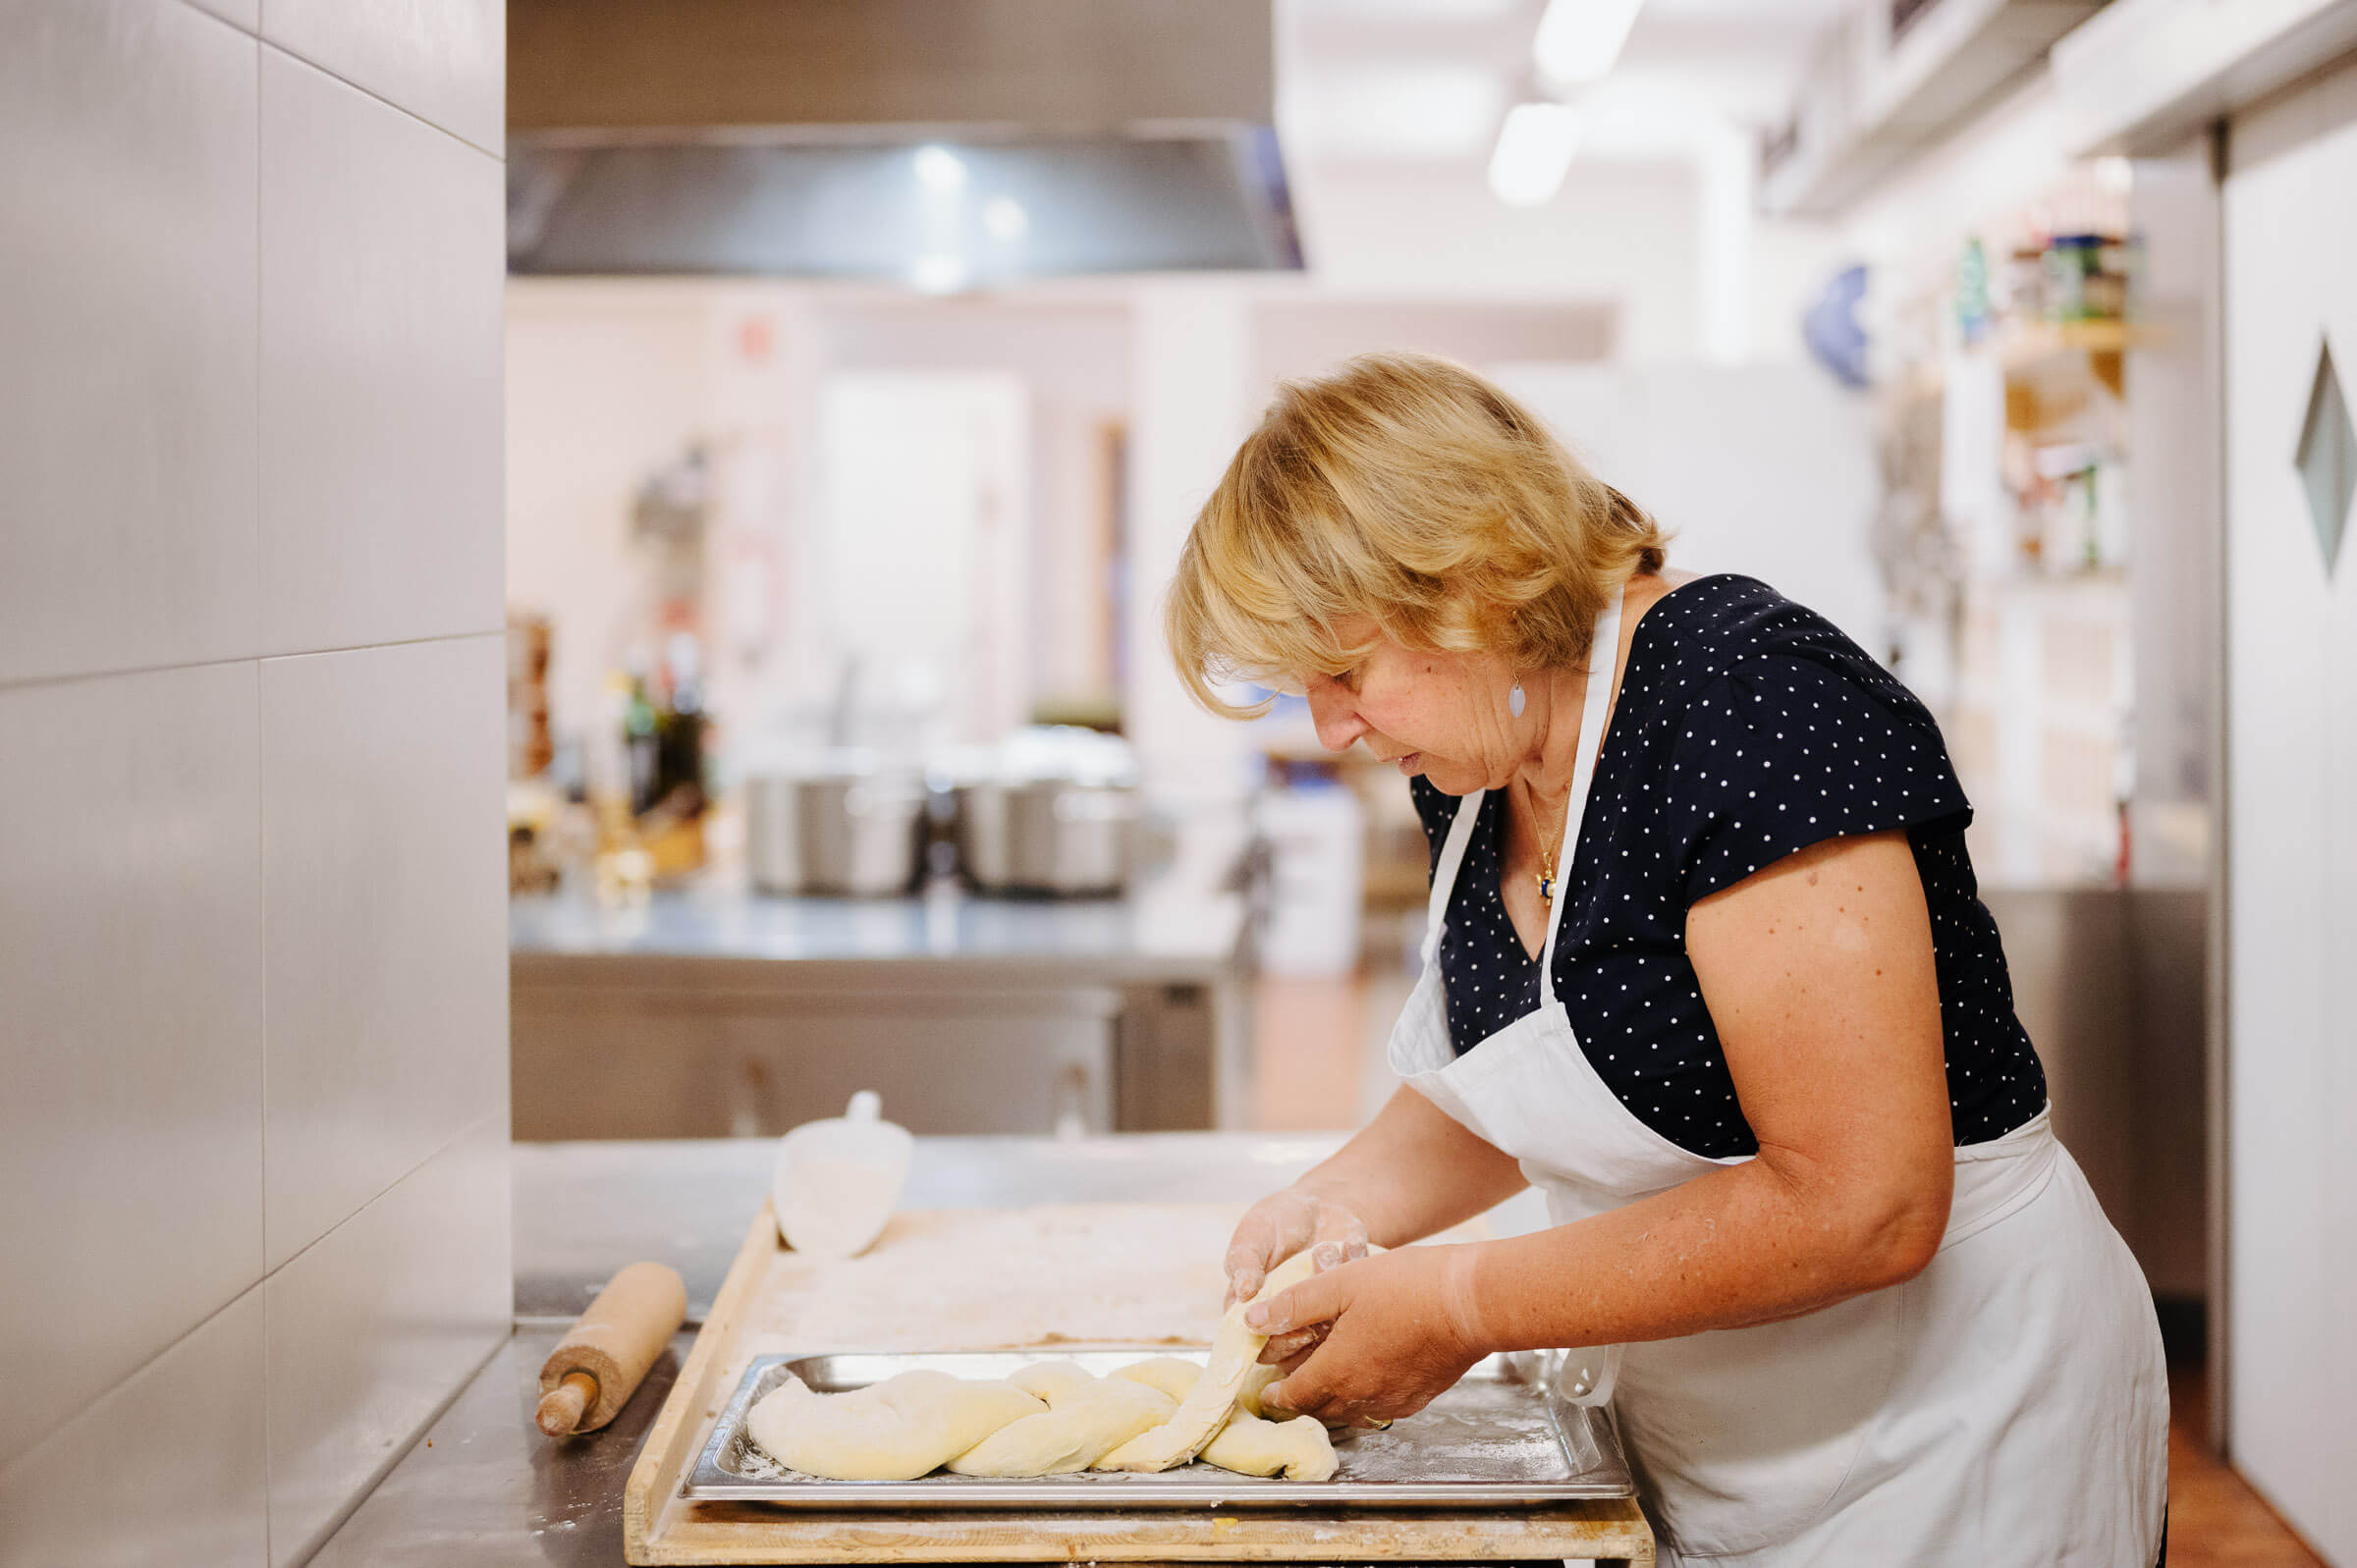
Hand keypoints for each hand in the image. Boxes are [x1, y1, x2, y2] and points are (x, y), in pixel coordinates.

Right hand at [1223, 1187, 1371, 1367]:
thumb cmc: (1274, 1225)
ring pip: (1334, 1335)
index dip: (1279, 1342)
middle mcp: (1290, 1325)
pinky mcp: (1351, 1309)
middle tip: (1320, 1291)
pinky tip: (1350, 1245)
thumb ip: (1245, 1261)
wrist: (1315, 1209)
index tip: (1296, 1323)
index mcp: (1258, 1316)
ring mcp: (1323, 1319)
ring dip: (1337, 1296)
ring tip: (1330, 1250)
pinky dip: (1358, 1274)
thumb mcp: (1254, 1234)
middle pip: (1300, 1353)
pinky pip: (1362, 1309)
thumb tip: (1243, 1293)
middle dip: (1314, 1322)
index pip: (1262, 1349)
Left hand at [1246, 1244, 1487, 1428]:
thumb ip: (1295, 1305)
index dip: (1276, 1393)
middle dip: (1302, 1397)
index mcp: (1337, 1370)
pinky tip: (1367, 1376)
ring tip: (1327, 1378)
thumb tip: (1253, 1320)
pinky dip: (1364, 1399)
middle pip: (1320, 1408)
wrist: (1471, 1304)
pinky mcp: (1419, 1398)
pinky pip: (1380, 1409)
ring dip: (1332, 1400)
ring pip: (1350, 1412)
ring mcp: (1393, 1400)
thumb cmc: (1406, 1287)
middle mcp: (1362, 1396)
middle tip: (1293, 1381)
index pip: (1294, 1396)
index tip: (1267, 1389)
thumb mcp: (1341, 1284)